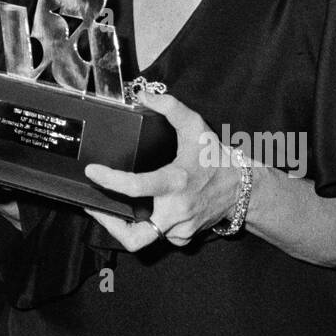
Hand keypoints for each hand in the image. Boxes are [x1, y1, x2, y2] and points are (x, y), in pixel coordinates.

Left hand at [82, 92, 240, 250]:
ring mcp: (180, 228)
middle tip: (93, 206)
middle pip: (135, 236)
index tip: (93, 171)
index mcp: (175, 182)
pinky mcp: (183, 237)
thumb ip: (170, 107)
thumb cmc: (215, 158)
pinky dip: (145, 229)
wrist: (242, 188)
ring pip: (144, 239)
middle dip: (109, 225)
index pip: (135, 187)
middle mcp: (176, 210)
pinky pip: (158, 238)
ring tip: (108, 208)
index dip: (109, 180)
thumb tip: (144, 96)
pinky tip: (137, 213)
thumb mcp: (195, 126)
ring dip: (123, 226)